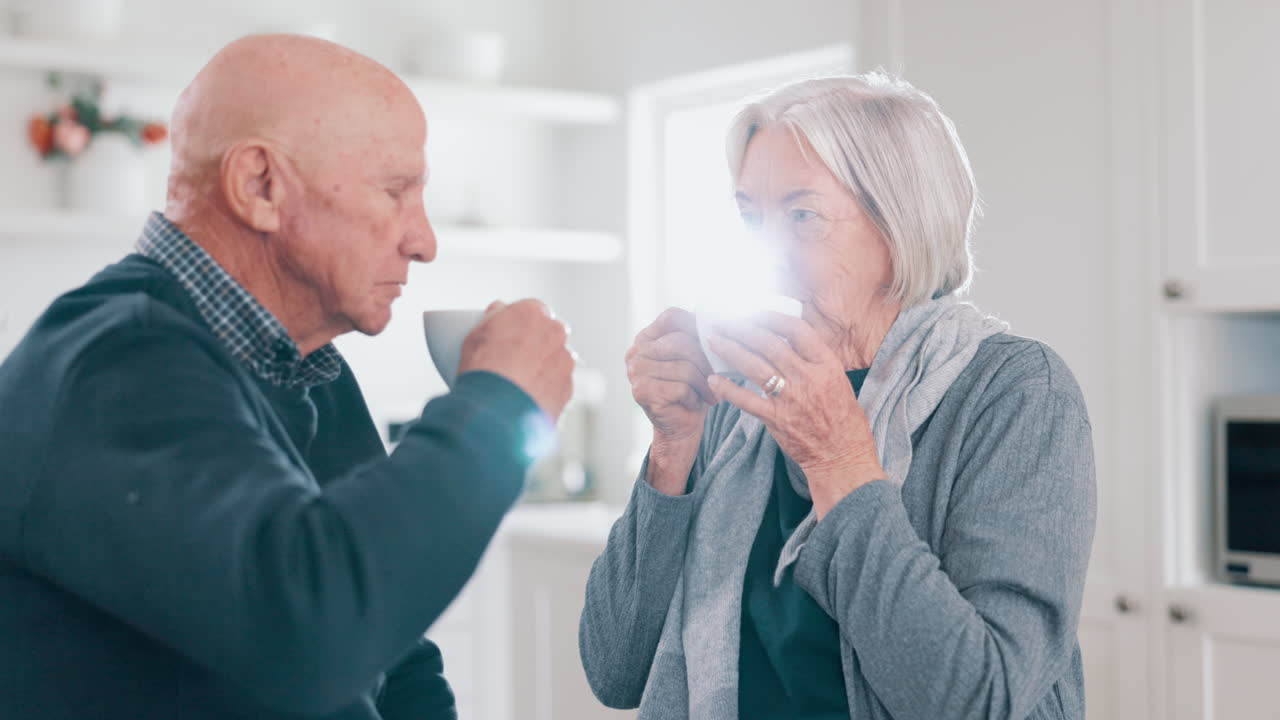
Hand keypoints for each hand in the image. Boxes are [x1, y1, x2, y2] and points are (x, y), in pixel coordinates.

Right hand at [458, 299, 575, 420]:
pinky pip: (559, 384)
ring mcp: (565, 360)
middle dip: (539, 342)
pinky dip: (548, 389)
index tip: (512, 335)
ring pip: (558, 359)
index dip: (521, 323)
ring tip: (523, 383)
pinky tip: (529, 398)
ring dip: (546, 366)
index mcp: (532, 312)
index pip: (532, 310)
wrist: (496, 409)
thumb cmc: (482, 368)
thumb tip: (499, 310)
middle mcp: (555, 332)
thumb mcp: (475, 335)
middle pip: (549, 333)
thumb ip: (493, 318)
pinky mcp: (569, 387)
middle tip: (517, 359)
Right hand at [626, 308, 715, 493]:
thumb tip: (716, 309)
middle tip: (720, 374)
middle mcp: (636, 352)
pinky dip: (695, 397)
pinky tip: (696, 403)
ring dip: (705, 382)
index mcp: (647, 337)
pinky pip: (680, 387)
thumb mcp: (696, 358)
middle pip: (681, 342)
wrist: (680, 426)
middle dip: (707, 360)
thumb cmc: (691, 389)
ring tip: (713, 392)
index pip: (672, 317)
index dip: (696, 325)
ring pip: (684, 367)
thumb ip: (698, 335)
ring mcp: (635, 372)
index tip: (716, 339)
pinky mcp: (641, 392)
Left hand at [705, 311, 884, 516]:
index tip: (754, 310)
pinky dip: (727, 389)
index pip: (797, 330)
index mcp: (827, 365)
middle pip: (770, 343)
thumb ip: (813, 360)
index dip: (772, 316)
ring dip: (730, 350)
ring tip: (713, 340)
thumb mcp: (837, 381)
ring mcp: (791, 399)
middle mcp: (808, 378)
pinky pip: (745, 400)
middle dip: (743, 328)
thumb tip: (786, 339)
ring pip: (754, 366)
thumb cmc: (842, 419)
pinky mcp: (776, 419)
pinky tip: (713, 379)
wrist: (843, 456)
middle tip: (724, 321)